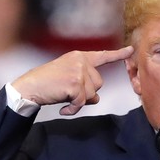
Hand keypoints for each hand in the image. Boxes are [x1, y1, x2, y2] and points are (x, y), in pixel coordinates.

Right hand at [12, 46, 133, 114]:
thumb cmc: (47, 84)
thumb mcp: (69, 80)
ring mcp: (78, 72)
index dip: (118, 54)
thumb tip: (97, 99)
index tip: (131, 50)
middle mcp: (80, 61)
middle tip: (68, 94)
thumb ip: (85, 85)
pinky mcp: (75, 84)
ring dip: (79, 102)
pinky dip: (73, 109)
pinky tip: (63, 109)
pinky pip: (82, 103)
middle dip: (87, 93)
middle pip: (99, 84)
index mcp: (79, 57)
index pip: (102, 56)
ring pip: (92, 95)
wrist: (28, 88)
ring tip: (63, 98)